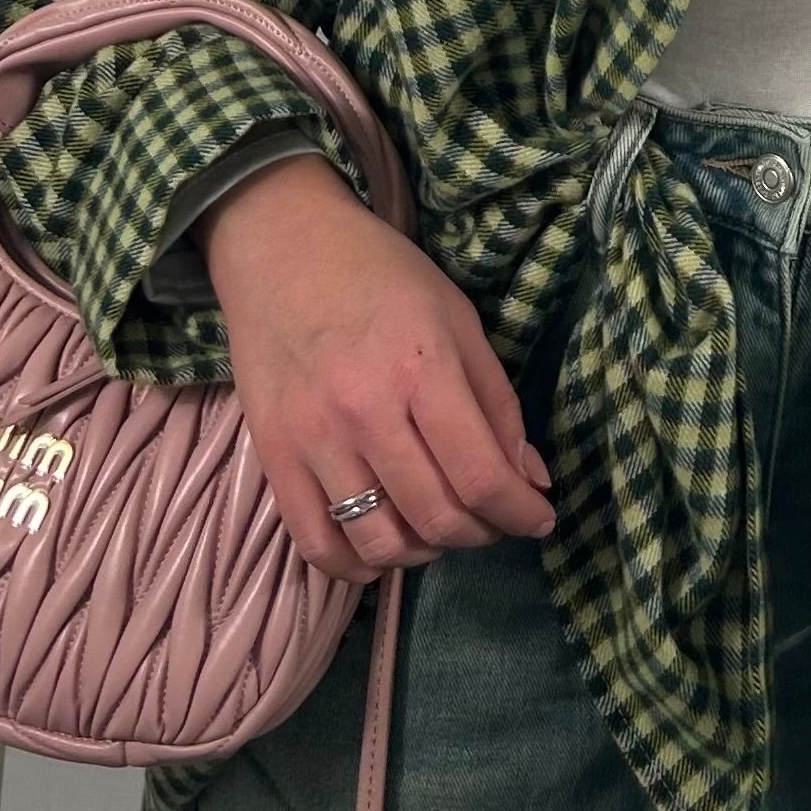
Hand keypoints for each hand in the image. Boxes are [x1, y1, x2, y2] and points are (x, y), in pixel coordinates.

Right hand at [196, 154, 555, 584]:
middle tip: (491, 520)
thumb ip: (496, 402)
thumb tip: (529, 481)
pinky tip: (381, 547)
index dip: (520, 513)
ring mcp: (313, 438)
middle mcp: (366, 411)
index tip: (539, 519)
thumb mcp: (457, 318)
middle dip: (480, 534)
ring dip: (423, 553)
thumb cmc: (381, 274)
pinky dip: (355, 565)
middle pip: (436, 516)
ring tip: (438, 529)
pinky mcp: (271, 456)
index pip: (481, 475)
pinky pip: (315, 544)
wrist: (281, 245)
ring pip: (380, 541)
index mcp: (423, 367)